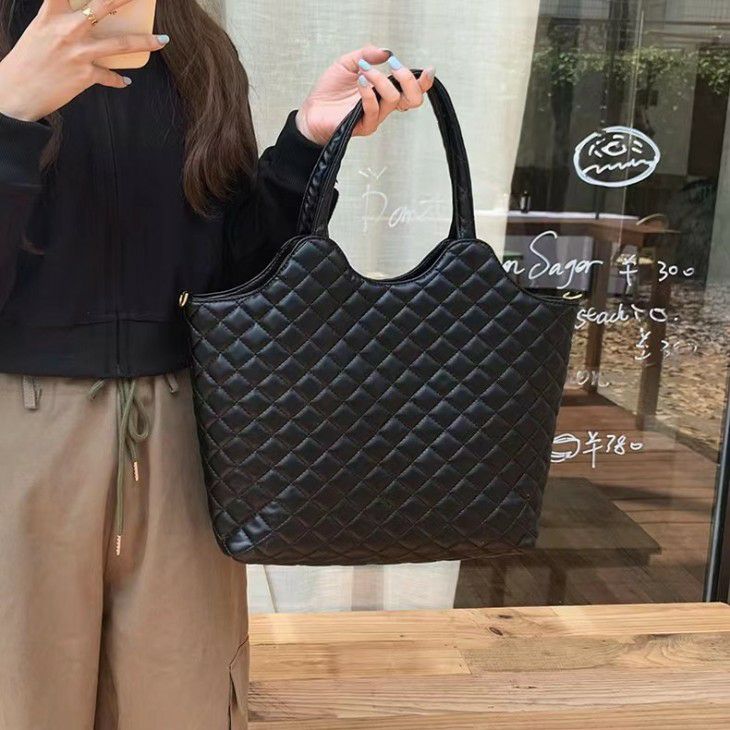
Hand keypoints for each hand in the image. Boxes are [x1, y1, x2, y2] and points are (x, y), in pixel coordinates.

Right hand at [0, 0, 168, 122]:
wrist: (17, 91)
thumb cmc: (27, 61)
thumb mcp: (40, 32)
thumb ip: (62, 22)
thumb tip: (86, 20)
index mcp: (51, 15)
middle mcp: (67, 30)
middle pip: (101, 7)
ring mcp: (79, 53)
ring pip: (120, 44)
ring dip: (145, 42)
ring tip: (161, 41)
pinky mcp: (85, 76)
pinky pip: (110, 77)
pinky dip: (118, 79)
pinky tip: (125, 80)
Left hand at [295, 44, 434, 145]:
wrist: (311, 112)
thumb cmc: (329, 91)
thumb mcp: (347, 63)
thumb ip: (367, 54)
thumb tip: (386, 51)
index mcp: (384, 91)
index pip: (411, 90)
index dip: (424, 82)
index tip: (428, 70)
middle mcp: (383, 105)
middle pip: (412, 99)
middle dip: (409, 79)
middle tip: (395, 66)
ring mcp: (375, 117)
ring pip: (393, 99)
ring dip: (381, 79)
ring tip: (364, 70)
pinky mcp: (364, 126)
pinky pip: (374, 109)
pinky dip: (369, 92)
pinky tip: (360, 81)